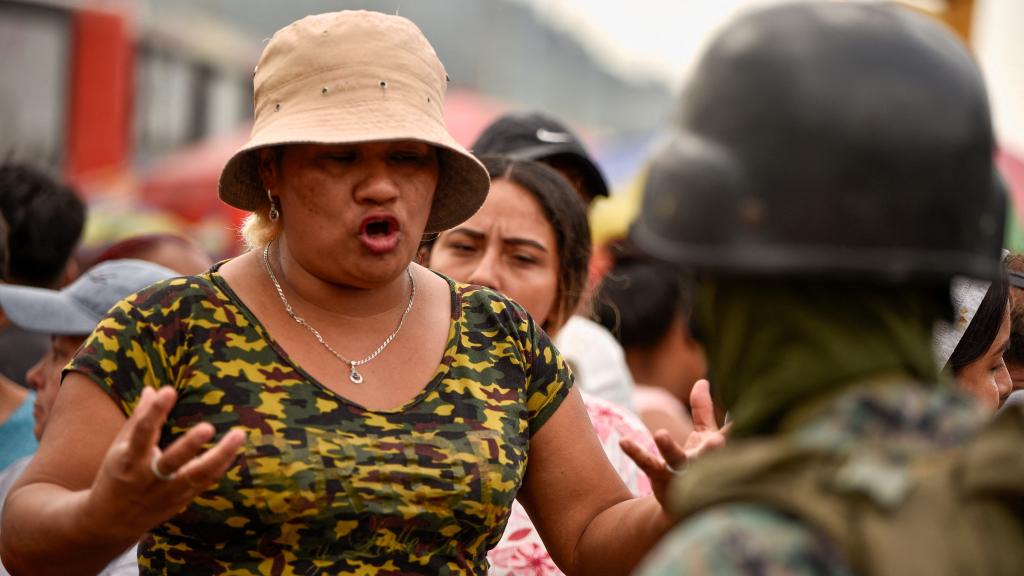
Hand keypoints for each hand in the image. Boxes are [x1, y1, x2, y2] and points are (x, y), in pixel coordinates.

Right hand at [84, 386, 245, 540]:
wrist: (110, 522)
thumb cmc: (116, 475)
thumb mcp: (119, 448)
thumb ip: (139, 419)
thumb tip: (153, 389)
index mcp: (128, 460)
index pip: (141, 432)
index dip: (154, 412)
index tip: (168, 390)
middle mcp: (147, 477)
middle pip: (171, 462)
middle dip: (189, 445)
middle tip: (209, 427)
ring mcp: (166, 491)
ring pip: (196, 475)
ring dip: (220, 456)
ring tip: (239, 434)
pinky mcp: (181, 500)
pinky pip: (205, 482)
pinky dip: (221, 465)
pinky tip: (235, 448)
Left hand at [620, 379, 728, 508]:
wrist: (682, 509)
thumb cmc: (700, 465)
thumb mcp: (706, 437)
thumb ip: (703, 410)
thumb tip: (702, 381)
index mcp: (719, 450)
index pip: (731, 439)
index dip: (739, 432)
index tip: (745, 419)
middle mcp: (704, 464)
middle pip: (710, 457)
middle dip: (714, 450)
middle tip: (718, 442)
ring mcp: (682, 473)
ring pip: (677, 461)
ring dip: (670, 448)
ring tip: (660, 434)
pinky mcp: (661, 479)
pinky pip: (648, 465)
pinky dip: (636, 453)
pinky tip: (623, 441)